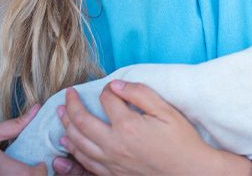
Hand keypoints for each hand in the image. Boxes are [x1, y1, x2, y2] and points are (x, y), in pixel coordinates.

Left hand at [59, 80, 251, 175]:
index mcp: (127, 125)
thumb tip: (116, 85)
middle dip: (72, 106)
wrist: (190, 171)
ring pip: (79, 143)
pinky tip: (68, 143)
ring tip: (61, 114)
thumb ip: (140, 94)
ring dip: (67, 126)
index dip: (107, 90)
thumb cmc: (181, 140)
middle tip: (67, 95)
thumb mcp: (166, 111)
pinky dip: (73, 150)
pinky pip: (85, 162)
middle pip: (82, 122)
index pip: (107, 100)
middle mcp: (114, 144)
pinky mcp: (113, 174)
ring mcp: (111, 162)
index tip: (111, 87)